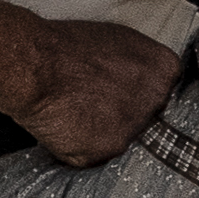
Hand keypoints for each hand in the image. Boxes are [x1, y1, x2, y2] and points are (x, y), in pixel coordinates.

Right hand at [8, 17, 186, 167]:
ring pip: (122, 140)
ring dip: (101, 133)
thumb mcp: (119, 41)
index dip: (137, 96)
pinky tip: (66, 126)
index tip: (120, 94)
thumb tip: (144, 78)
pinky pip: (97, 156)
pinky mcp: (109, 149)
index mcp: (165, 69)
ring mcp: (135, 127)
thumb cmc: (67, 48)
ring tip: (76, 112)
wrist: (33, 65)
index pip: (163, 93)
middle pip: (147, 119)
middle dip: (123, 115)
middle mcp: (156, 99)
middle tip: (94, 104)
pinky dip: (80, 147)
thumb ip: (141, 65)